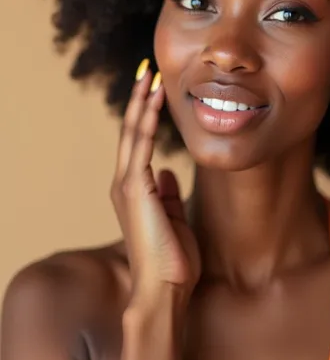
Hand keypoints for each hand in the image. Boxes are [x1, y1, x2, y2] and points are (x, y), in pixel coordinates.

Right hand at [110, 60, 201, 306]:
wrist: (165, 290)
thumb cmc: (173, 260)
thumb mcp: (174, 218)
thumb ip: (168, 195)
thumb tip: (168, 174)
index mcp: (135, 189)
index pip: (137, 142)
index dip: (144, 114)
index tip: (154, 89)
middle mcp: (126, 183)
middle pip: (130, 130)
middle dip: (139, 98)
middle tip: (147, 69)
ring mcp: (127, 185)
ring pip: (132, 132)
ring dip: (141, 101)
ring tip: (149, 74)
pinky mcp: (135, 189)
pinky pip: (140, 145)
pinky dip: (146, 119)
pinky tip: (154, 99)